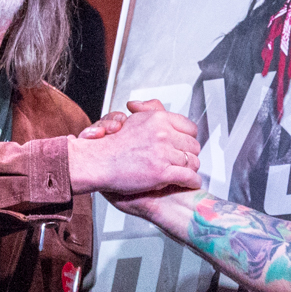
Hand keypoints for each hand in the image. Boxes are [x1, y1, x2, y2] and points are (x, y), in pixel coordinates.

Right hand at [68, 99, 200, 193]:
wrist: (96, 162)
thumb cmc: (111, 145)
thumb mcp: (133, 119)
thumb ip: (149, 110)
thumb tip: (158, 108)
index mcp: (158, 119)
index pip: (189, 128)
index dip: (189, 139)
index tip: (186, 145)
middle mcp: (163, 133)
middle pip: (194, 145)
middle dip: (190, 154)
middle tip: (185, 160)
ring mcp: (163, 153)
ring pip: (193, 162)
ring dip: (190, 169)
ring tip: (185, 172)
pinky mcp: (161, 172)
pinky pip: (187, 177)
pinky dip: (191, 182)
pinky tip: (190, 183)